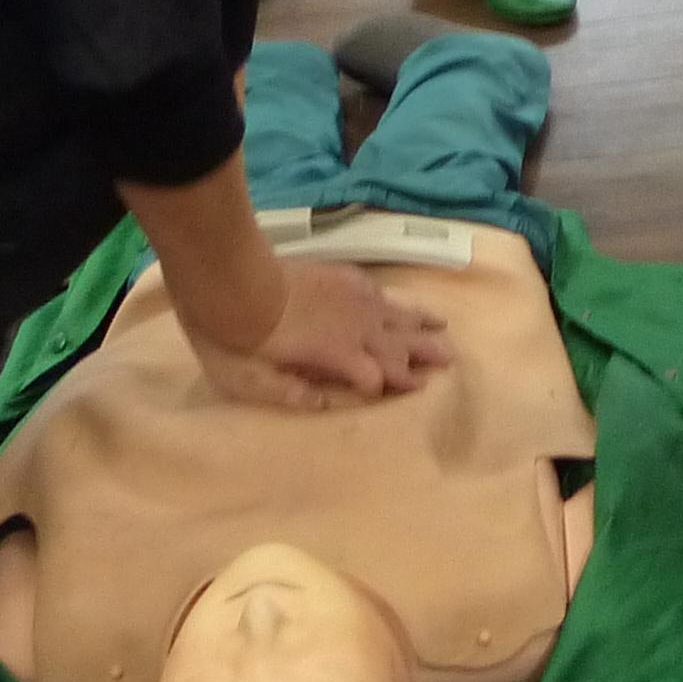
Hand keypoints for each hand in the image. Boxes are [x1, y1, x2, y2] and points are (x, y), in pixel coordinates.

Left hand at [197, 260, 451, 411]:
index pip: (379, 376)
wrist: (233, 280)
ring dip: (419, 322)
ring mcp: (351, 297)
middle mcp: (355, 327)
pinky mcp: (341, 275)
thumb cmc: (238, 338)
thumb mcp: (254, 382)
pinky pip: (376, 290)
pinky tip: (394, 301)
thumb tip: (325, 406)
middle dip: (424, 354)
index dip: (398, 384)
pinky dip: (391, 299)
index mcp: (339, 356)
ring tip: (441, 326)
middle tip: (449, 359)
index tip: (416, 389)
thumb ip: (291, 396)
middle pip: (399, 343)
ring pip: (395, 312)